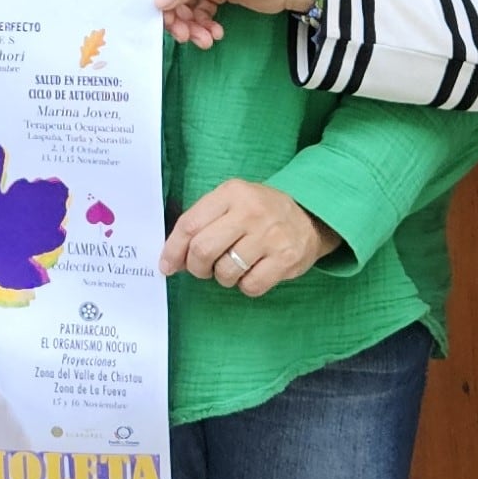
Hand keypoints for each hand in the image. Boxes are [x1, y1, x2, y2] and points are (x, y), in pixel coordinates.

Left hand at [158, 179, 339, 295]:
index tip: (167, 265)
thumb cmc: (260, 212)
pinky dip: (245, 285)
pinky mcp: (286, 258)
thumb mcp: (231, 202)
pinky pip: (250, 285)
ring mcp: (270, 235)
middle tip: (202, 269)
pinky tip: (252, 271)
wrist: (310, 216)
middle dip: (196, 267)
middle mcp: (251, 211)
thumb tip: (173, 259)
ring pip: (225, 272)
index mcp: (232, 193)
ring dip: (222, 277)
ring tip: (233, 267)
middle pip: (203, 250)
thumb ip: (202, 223)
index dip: (173, 249)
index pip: (190, 224)